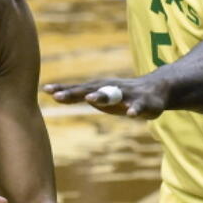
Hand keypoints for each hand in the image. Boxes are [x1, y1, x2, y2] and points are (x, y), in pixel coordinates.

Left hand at [42, 77, 166, 118]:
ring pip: (113, 95)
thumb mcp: (98, 96)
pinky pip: (139, 106)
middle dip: (73, 93)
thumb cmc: (121, 94)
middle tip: (57, 96)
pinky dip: (135, 110)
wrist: (156, 89)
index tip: (45, 90)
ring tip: (89, 100)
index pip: (77, 90)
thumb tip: (54, 95)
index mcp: (99, 89)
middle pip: (89, 91)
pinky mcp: (144, 102)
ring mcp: (127, 94)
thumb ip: (78, 96)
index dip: (62, 91)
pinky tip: (131, 114)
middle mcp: (110, 88)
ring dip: (101, 96)